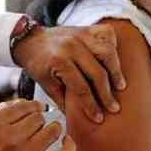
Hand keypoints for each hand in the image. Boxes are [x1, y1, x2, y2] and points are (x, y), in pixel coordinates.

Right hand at [0, 99, 75, 150]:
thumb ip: (2, 112)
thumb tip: (23, 102)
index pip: (23, 105)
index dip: (32, 105)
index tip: (36, 107)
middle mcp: (11, 137)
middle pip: (38, 116)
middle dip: (38, 119)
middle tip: (36, 126)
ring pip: (52, 130)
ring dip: (51, 129)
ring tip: (48, 133)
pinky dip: (69, 146)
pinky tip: (66, 141)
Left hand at [12, 24, 126, 122]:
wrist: (30, 40)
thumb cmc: (38, 64)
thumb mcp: (46, 85)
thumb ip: (63, 101)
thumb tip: (80, 121)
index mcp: (58, 61)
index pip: (81, 88)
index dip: (91, 106)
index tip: (99, 118)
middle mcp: (70, 47)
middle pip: (98, 72)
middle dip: (107, 94)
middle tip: (114, 108)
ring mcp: (79, 35)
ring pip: (107, 51)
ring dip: (116, 70)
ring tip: (120, 86)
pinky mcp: (85, 29)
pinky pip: (106, 33)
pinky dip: (114, 45)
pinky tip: (115, 60)